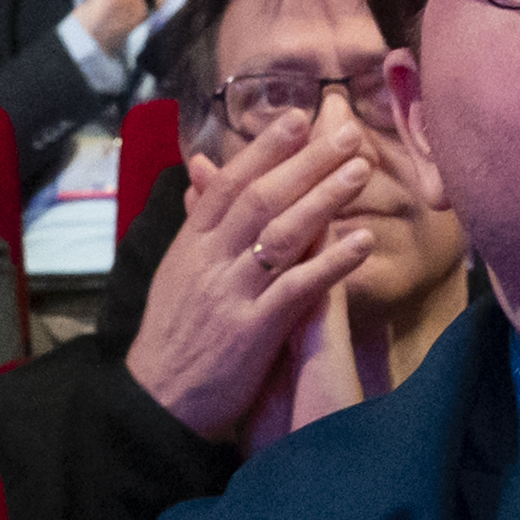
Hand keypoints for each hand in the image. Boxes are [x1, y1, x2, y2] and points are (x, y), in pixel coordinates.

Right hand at [119, 96, 378, 445]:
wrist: (156, 402)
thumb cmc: (175, 333)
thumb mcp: (178, 269)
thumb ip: (198, 218)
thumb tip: (200, 165)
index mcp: (192, 244)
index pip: (229, 183)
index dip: (265, 149)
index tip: (300, 117)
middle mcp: (210, 261)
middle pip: (260, 198)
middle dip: (306, 161)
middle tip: (348, 133)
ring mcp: (231, 294)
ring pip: (279, 234)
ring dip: (324, 199)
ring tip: (360, 172)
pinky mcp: (252, 331)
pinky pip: (296, 288)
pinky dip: (331, 264)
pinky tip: (363, 244)